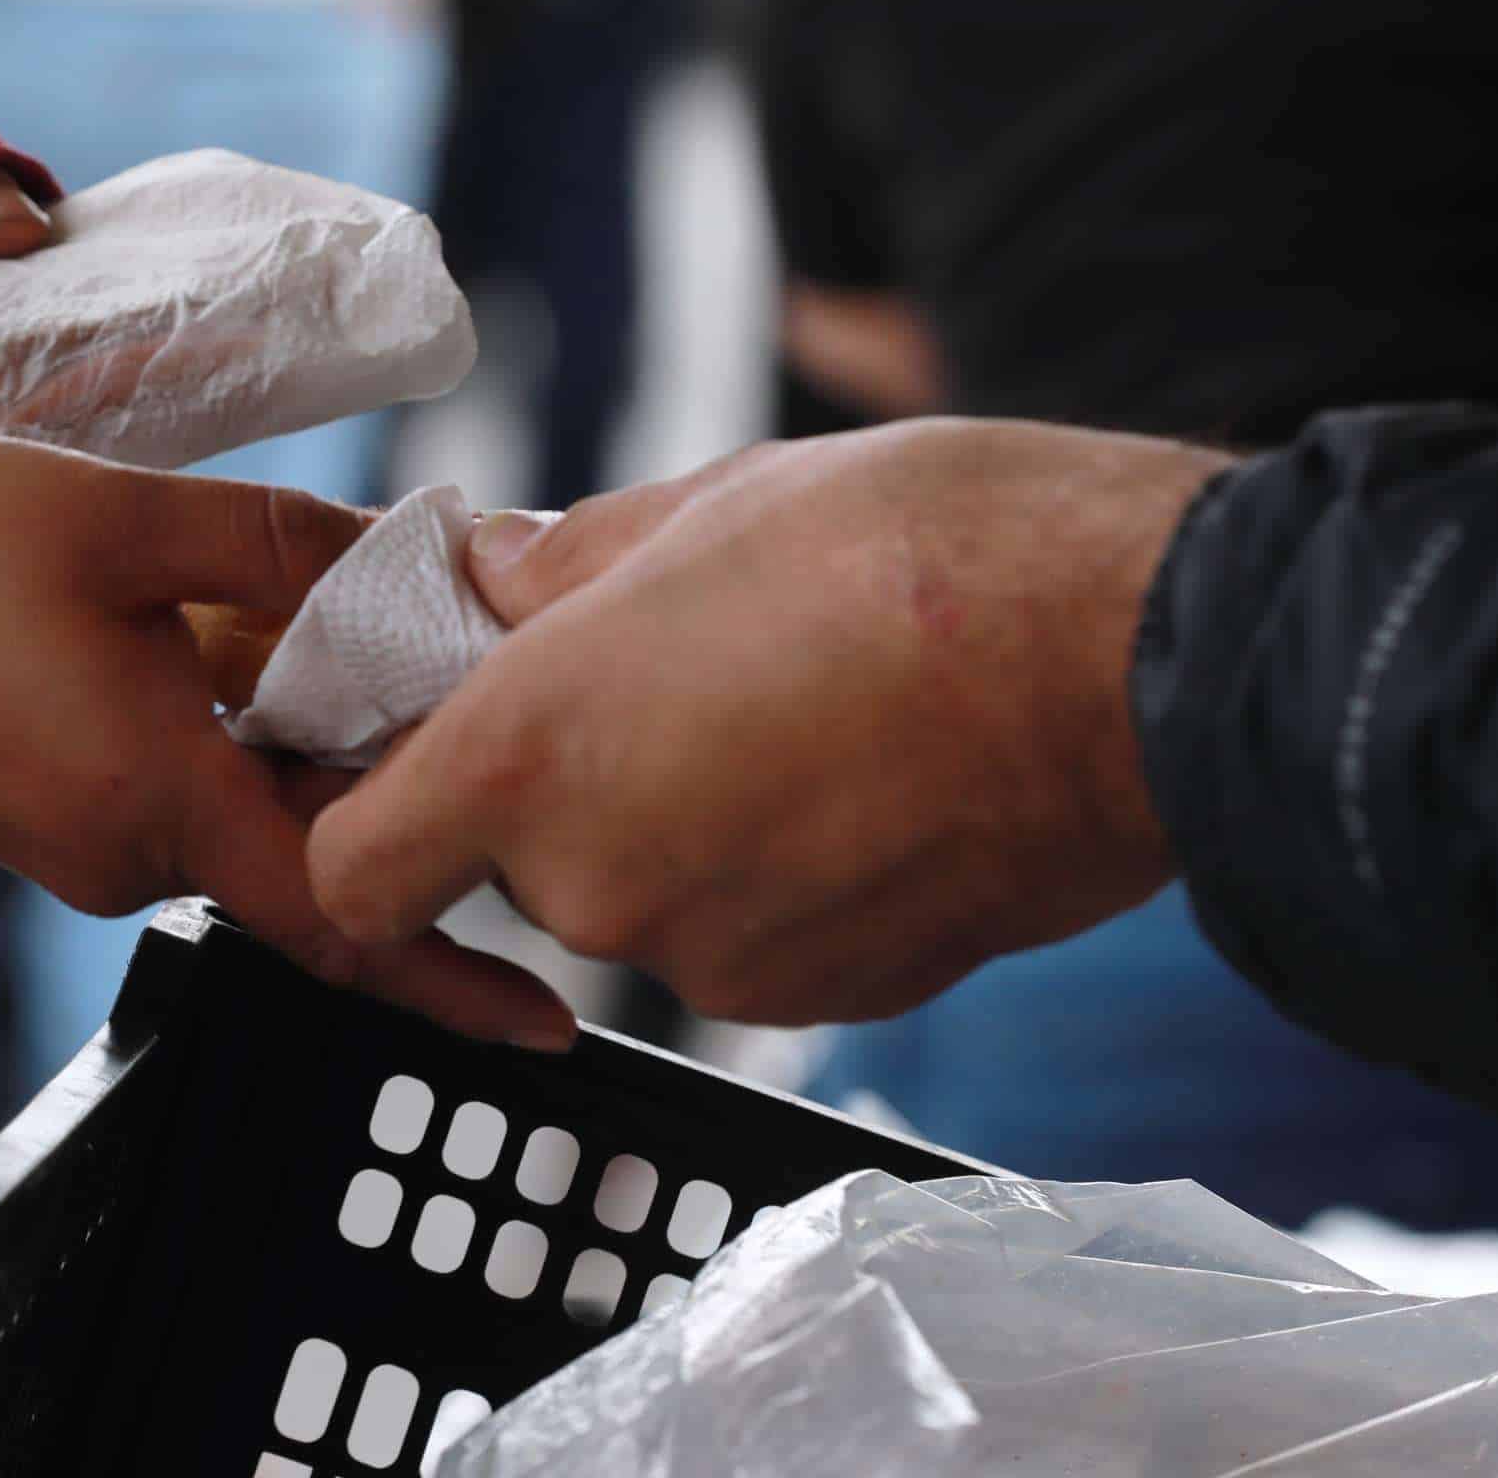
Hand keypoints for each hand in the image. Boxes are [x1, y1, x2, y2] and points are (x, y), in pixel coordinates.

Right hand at [0, 435, 578, 1049]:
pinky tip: (229, 629)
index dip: (453, 977)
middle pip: (305, 841)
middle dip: (388, 778)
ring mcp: (78, 839)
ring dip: (301, 732)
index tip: (549, 1022)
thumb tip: (412, 561)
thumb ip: (273, 543)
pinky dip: (229, 725)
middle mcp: (130, 853)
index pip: (345, 918)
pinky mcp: (38, 805)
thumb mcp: (118, 515)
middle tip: (462, 679)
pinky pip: (171, 783)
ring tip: (340, 614)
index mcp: (168, 803)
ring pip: (237, 803)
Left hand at [308, 421, 1233, 1024]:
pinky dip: (784, 873)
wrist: (1141, 660)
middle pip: (518, 869)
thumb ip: (562, 569)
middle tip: (668, 674)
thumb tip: (489, 583)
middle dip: (568, 783)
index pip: (356, 869)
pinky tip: (865, 775)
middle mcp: (605, 889)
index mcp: (533, 756)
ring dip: (687, 822)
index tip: (412, 756)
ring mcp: (723, 961)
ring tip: (794, 706)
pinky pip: (756, 934)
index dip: (368, 814)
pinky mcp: (835, 997)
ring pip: (649, 899)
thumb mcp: (704, 500)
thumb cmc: (923, 551)